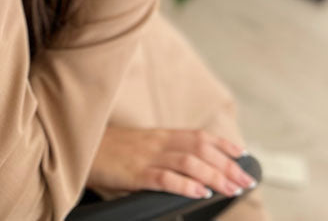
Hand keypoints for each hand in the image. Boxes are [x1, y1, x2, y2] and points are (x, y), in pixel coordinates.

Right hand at [86, 126, 255, 199]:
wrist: (81, 146)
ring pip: (189, 162)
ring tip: (232, 188)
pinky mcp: (135, 173)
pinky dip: (186, 185)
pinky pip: (165, 178)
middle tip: (246, 180)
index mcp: (161, 135)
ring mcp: (147, 157)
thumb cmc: (111, 152)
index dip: (223, 144)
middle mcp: (158, 142)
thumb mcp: (141, 149)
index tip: (243, 154)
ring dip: (214, 175)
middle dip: (227, 165)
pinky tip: (201, 192)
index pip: (199, 136)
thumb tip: (190, 174)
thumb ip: (163, 157)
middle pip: (200, 149)